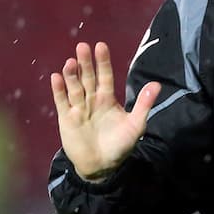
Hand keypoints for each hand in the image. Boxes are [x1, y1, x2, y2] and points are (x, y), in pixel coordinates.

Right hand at [50, 41, 159, 180]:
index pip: (105, 76)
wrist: (102, 167)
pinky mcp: (66, 119)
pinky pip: (61, 102)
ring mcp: (78, 108)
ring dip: (72, 75)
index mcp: (108, 99)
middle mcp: (92, 100)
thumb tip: (157, 84)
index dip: (103, 62)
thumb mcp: (136, 125)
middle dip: (85, 63)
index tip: (100, 46)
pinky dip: (58, 90)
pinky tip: (56, 77)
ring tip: (70, 62)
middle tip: (82, 46)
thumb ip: (144, 105)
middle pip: (88, 78)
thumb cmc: (120, 145)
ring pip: (74, 87)